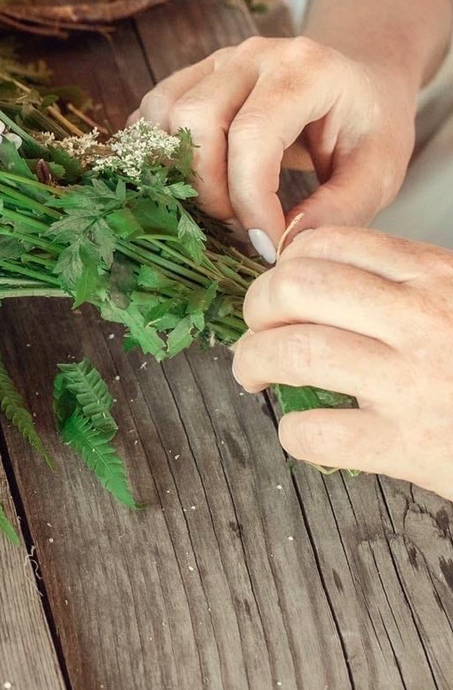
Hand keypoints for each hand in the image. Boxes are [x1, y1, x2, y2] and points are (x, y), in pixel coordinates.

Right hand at [133, 35, 417, 261]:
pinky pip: (152, 111)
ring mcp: (217, 61)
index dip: (250, 199)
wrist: (359, 83)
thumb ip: (338, 210)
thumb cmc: (369, 127)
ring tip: (217, 198)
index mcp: (306, 70)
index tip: (266, 244)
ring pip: (163, 113)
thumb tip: (282, 245)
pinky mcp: (193, 75)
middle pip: (195, 118)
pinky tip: (188, 177)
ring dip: (178, 169)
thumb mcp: (378, 173)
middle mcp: (254, 55)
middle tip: (238, 221)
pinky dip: (159, 151)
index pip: (253, 135)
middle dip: (208, 186)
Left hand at [234, 226, 452, 500]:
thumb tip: (322, 275)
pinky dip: (293, 432)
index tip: (281, 288)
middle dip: (255, 308)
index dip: (285, 265)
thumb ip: (409, 286)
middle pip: (295, 289)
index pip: (329, 244)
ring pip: (293, 351)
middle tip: (257, 330)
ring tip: (256, 375)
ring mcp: (413, 381)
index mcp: (436, 277)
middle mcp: (422, 320)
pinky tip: (302, 430)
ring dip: (254, 362)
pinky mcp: (410, 445)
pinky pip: (316, 431)